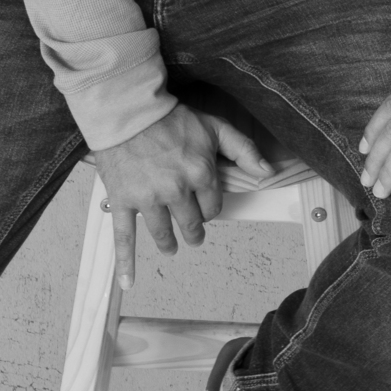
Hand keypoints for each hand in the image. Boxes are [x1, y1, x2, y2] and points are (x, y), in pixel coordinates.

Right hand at [94, 102, 270, 288]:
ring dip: (170, 243)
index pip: (213, 207)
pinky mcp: (123, 201)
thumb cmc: (171, 116)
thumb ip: (243, 149)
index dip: (210, 206)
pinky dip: (125, 262)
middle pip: (190, 225)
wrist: (128, 109)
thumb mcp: (214, 126)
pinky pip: (124, 237)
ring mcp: (148, 200)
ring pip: (164, 235)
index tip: (203, 203)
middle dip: (193, 230)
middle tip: (192, 233)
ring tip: (171, 245)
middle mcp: (176, 191)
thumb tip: (267, 172)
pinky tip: (128, 281)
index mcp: (200, 174)